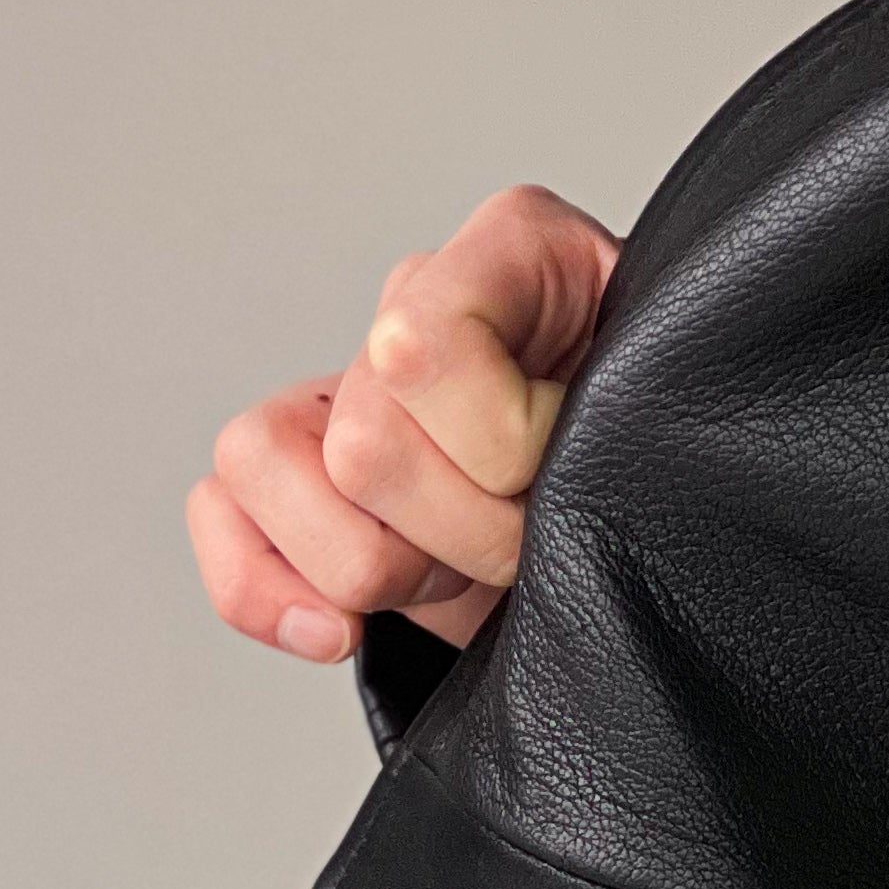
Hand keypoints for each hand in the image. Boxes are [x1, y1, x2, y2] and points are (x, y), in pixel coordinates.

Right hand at [187, 185, 620, 665]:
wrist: (644, 522)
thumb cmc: (661, 465)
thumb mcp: (669, 422)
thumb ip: (621, 412)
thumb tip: (546, 465)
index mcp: (516, 255)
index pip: (423, 348)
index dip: (504, 452)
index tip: (567, 472)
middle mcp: (416, 307)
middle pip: (361, 444)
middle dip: (465, 534)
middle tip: (531, 542)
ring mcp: (345, 389)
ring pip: (258, 461)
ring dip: (381, 565)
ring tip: (460, 572)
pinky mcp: (296, 478)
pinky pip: (219, 514)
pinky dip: (266, 589)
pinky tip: (337, 633)